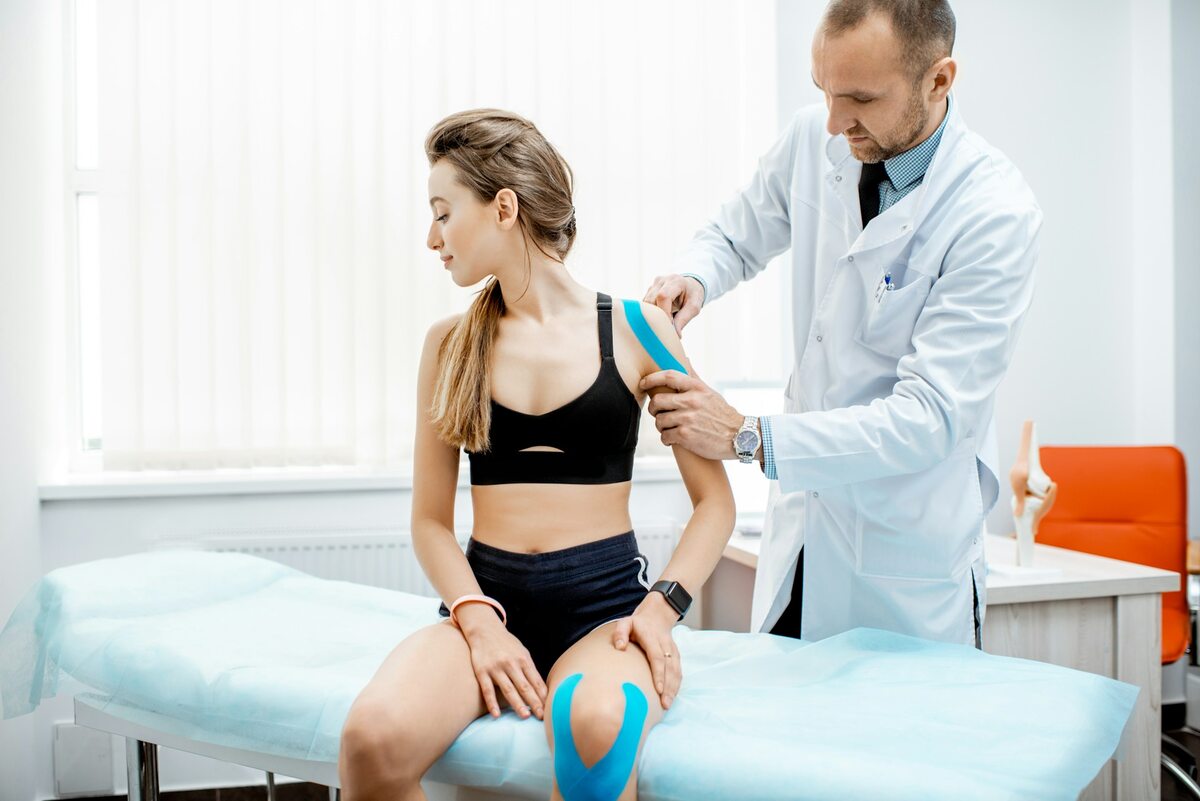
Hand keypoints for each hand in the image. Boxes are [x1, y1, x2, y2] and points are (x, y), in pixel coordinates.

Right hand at [456, 605, 546, 719]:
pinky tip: (496, 714)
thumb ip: (530, 670)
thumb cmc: (506, 644)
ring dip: (517, 704)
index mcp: (523, 659)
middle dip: (534, 702)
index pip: (535, 681)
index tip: (549, 708)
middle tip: (541, 717)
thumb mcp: (522, 652)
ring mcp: (496, 668)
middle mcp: (511, 663)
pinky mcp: (482, 671)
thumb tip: (541, 690)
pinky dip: (492, 703)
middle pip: (524, 686)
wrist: (484, 629)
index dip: (543, 696)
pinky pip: (487, 690)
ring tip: (525, 716)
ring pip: (508, 689)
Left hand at [611, 592, 682, 708]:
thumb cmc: (637, 624)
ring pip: (676, 670)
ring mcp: (672, 650)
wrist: (656, 616)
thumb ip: (620, 633)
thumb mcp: (625, 623)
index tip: (659, 689)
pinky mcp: (676, 655)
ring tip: (667, 704)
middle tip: (664, 704)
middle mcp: (665, 645)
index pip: (658, 657)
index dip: (659, 674)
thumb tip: (620, 646)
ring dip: (674, 688)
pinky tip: (672, 696)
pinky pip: (678, 671)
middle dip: (668, 686)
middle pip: (669, 667)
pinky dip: (676, 684)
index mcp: (653, 638)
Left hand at [640, 370, 743, 459]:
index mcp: (697, 388)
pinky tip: (673, 439)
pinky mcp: (686, 436)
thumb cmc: (723, 414)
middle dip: (654, 409)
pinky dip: (666, 439)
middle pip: (658, 400)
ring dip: (661, 426)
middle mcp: (691, 401)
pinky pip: (665, 436)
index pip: (668, 377)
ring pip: (659, 421)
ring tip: (669, 428)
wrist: (741, 436)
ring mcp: (688, 418)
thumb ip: (694, 377)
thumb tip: (685, 359)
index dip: (651, 379)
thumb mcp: (710, 392)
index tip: (643, 383)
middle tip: (658, 413)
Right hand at [643, 274, 704, 335]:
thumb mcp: (694, 308)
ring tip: (665, 320)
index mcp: (676, 282)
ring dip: (653, 315)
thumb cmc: (693, 297)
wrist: (690, 286)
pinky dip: (651, 313)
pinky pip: (645, 305)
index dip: (664, 313)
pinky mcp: (649, 290)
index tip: (670, 325)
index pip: (663, 296)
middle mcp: (662, 280)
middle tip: (667, 325)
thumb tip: (675, 335)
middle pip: (651, 300)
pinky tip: (660, 316)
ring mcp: (654, 284)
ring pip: (646, 304)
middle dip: (658, 316)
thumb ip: (684, 319)